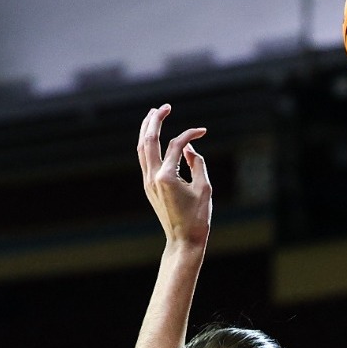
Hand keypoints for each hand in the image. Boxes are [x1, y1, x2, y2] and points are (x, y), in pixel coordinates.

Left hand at [138, 104, 210, 245]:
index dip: (190, 135)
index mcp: (166, 177)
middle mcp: (153, 177)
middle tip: (164, 107)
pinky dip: (147, 145)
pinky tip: (151, 137)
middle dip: (155, 120)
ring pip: (142, 148)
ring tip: (153, 115)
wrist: (183, 241)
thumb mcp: (204, 187)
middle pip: (149, 140)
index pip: (176, 146)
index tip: (202, 131)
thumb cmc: (197, 217)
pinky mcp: (148, 186)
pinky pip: (144, 159)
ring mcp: (148, 182)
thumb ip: (198, 163)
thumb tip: (190, 148)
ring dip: (146, 130)